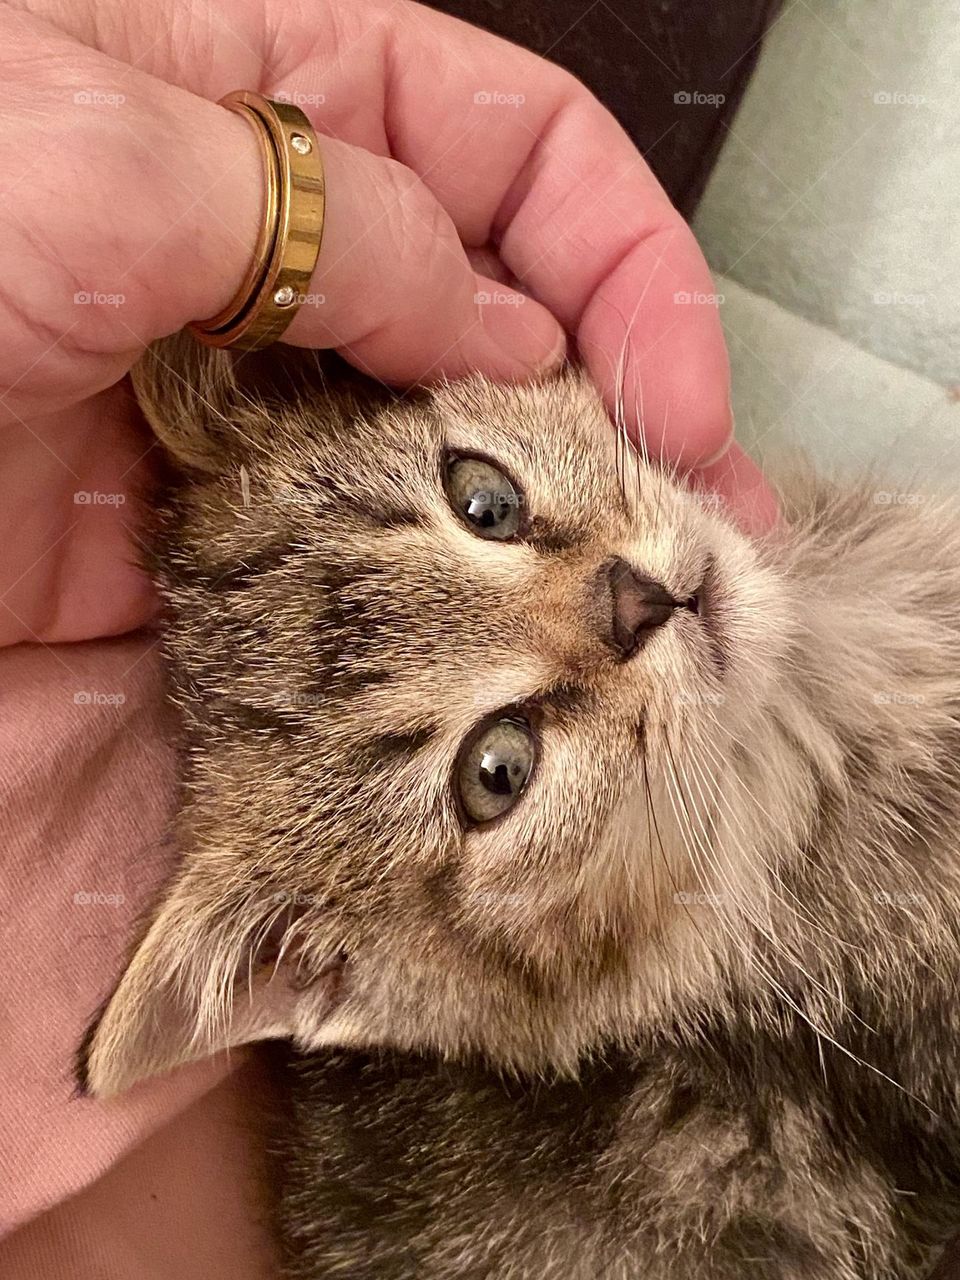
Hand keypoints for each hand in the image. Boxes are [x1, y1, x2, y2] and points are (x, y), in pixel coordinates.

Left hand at [0, 0, 776, 644]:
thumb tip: (485, 306)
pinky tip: (568, 681)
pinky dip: (493, 648)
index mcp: (190, 144)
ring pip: (469, 475)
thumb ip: (274, 195)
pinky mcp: (242, 631)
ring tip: (692, 607)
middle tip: (714, 506)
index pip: (461, 131)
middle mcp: (237, 315)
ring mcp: (251, 484)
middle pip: (495, 312)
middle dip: (630, 391)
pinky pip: (397, 622)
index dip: (596, 233)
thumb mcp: (25, 181)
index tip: (667, 369)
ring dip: (589, 536)